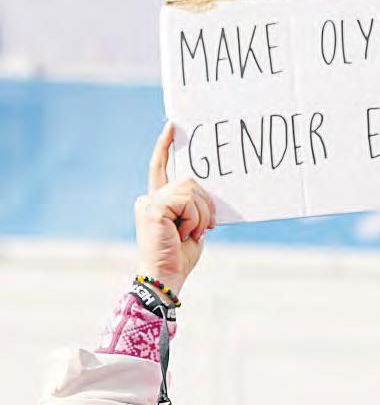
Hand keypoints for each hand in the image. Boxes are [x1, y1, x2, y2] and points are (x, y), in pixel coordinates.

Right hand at [134, 122, 215, 295]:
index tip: (173, 126)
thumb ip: (194, 208)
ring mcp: (149, 202)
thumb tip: (205, 196)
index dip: (165, 147)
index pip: (160, 167)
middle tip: (205, 227)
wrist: (166, 278)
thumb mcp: (192, 227)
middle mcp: (149, 198)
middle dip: (205, 203)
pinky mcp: (154, 208)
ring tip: (192, 234)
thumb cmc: (179, 258)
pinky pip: (187, 201)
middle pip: (188, 181)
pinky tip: (184, 234)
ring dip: (201, 215)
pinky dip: (194, 219)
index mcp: (158, 201)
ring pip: (190, 191)